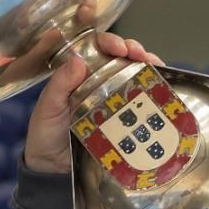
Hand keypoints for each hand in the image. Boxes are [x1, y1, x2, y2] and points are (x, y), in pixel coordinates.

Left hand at [21, 31, 163, 173]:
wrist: (53, 167)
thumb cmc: (46, 133)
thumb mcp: (48, 107)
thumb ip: (59, 85)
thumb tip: (78, 60)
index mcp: (79, 72)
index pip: (96, 47)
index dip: (109, 41)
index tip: (118, 47)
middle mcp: (99, 80)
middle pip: (121, 56)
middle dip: (134, 49)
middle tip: (140, 54)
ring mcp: (114, 98)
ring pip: (135, 74)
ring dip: (148, 65)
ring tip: (155, 65)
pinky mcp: (125, 118)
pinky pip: (141, 101)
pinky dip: (154, 90)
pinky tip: (162, 86)